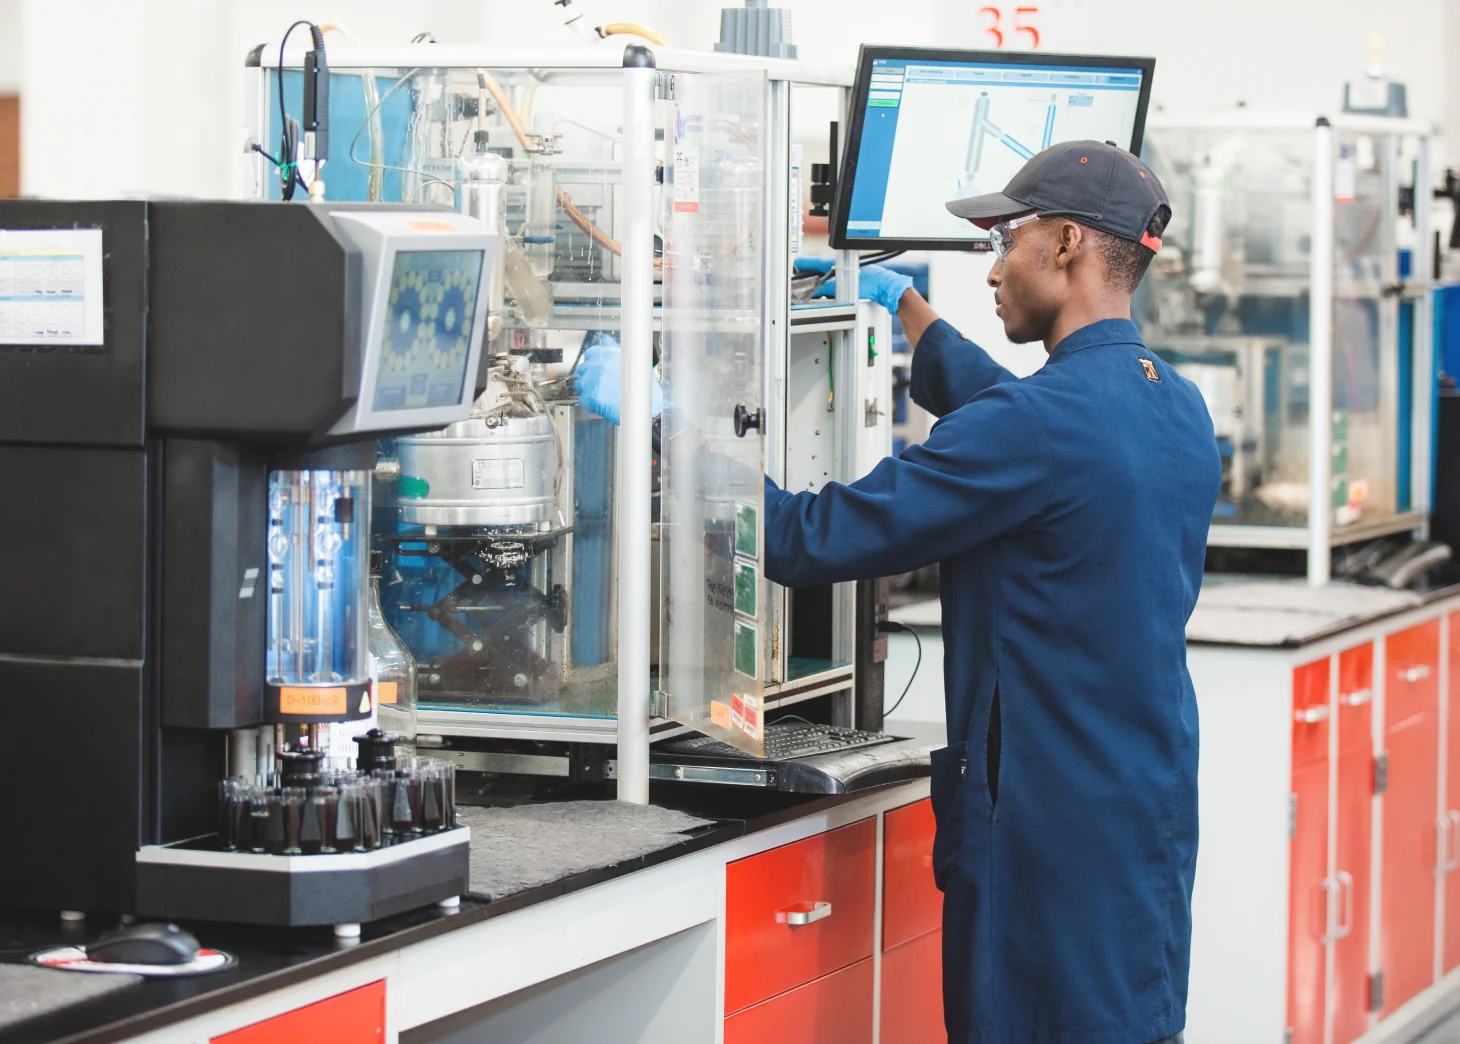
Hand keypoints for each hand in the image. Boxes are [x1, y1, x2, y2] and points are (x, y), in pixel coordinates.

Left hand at [574, 334, 663, 424]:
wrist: (644, 405)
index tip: (597, 367)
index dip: (593, 361)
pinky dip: (590, 402)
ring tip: (600, 394)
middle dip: (589, 375)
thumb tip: (606, 340)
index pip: (590, 353)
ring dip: (588, 388)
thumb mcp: (631, 359)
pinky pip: (583, 399)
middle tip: (600, 383)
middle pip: (583, 368)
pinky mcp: (589, 397)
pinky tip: (601, 403)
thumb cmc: (641, 384)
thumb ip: (614, 348)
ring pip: (580, 384)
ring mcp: (591, 381)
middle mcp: (596, 365)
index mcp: (606, 354)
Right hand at [794, 257, 913, 313]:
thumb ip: (829, 288)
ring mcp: (848, 273)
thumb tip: (817, 289)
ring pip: (828, 277)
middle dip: (810, 274)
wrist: (886, 287)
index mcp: (840, 262)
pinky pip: (835, 283)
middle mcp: (843, 267)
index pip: (817, 262)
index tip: (796, 264)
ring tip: (810, 287)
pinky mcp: (852, 281)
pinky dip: (828, 286)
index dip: (805, 263)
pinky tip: (826, 293)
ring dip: (820, 281)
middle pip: (821, 270)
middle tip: (799, 277)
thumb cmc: (872, 282)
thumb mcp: (846, 286)